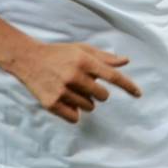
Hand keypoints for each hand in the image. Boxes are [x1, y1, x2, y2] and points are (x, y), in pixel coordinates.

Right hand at [12, 42, 141, 122]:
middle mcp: (74, 75)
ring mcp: (62, 91)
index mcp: (83, 61)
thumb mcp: (81, 50)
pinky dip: (73, 112)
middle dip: (98, 92)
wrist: (28, 59)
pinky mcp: (52, 104)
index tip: (138, 94)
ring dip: (84, 101)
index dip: (128, 85)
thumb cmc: (59, 54)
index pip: (112, 76)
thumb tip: (126, 61)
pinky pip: (75, 117)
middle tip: (84, 84)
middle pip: (102, 96)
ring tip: (71, 89)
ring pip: (89, 107)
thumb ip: (104, 58)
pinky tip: (65, 100)